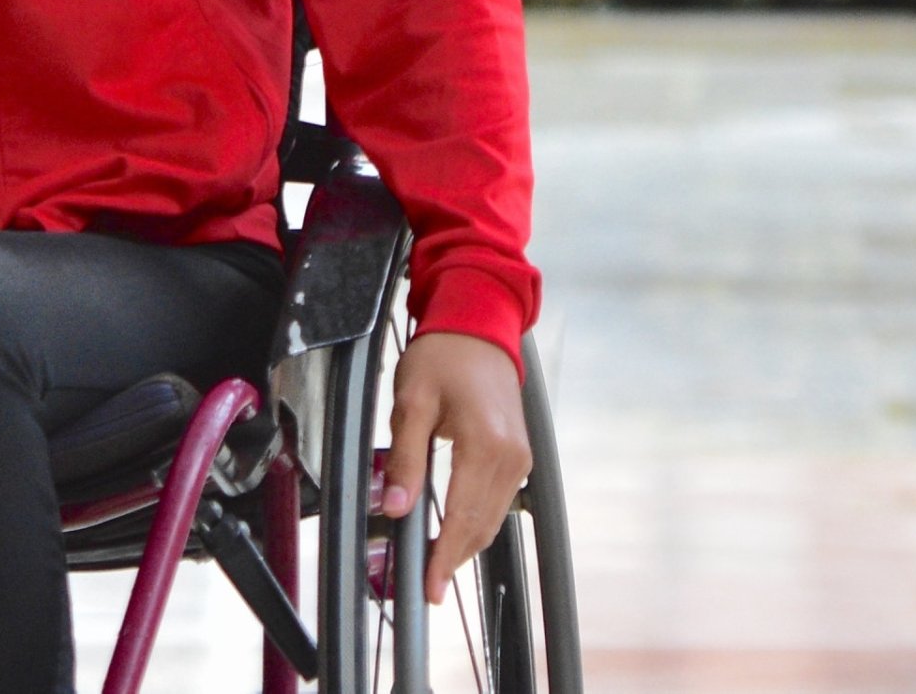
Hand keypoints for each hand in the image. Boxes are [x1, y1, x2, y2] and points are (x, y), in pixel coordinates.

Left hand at [376, 329, 531, 604]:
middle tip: (425, 587)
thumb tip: (395, 507)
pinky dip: (477, 523)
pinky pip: (498, 502)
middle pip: (481, 527)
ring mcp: (520, 458)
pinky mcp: (519, 456)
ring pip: (492, 519)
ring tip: (436, 567)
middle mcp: (511, 457)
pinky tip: (455, 534)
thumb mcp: (411, 402)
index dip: (443, 558)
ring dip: (465, 545)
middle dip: (453, 559)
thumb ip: (405, 459)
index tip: (427, 587)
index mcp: (486, 445)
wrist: (479, 328)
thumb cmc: (443, 357)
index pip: (462, 517)